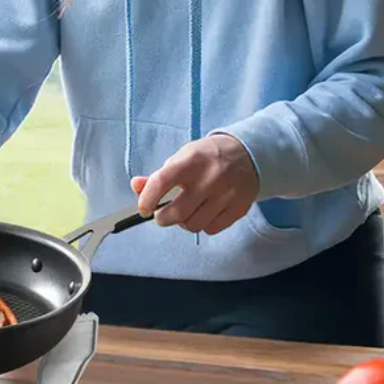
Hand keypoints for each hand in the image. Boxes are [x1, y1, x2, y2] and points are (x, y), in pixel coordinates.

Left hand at [130, 134, 259, 235]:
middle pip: (178, 213)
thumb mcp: (181, 158)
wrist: (247, 154)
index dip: (147, 199)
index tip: (143, 209)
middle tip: (161, 215)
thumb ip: (157, 176)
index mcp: (191, 161)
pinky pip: (212, 229)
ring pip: (194, 225)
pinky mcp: (239, 208)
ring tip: (184, 212)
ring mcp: (227, 194)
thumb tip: (136, 186)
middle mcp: (210, 178)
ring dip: (183, 223)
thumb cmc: (207, 157)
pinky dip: (202, 225)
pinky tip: (202, 213)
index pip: (161, 182)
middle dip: (163, 218)